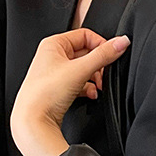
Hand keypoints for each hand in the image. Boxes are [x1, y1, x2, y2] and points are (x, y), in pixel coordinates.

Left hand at [11, 28, 130, 155]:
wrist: (34, 119)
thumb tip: (121, 42)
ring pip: (83, 70)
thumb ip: (104, 55)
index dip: (100, 45)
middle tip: (105, 75)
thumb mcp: (80, 69)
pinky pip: (79, 83)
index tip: (111, 55)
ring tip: (98, 87)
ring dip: (94, 79)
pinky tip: (91, 95)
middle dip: (98, 66)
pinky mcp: (58, 89)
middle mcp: (53, 56)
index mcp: (54, 44)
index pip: (85, 35)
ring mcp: (55, 73)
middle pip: (86, 53)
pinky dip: (88, 89)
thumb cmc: (45, 93)